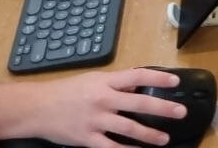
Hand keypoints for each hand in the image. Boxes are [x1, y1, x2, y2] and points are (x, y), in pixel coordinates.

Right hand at [0, 67, 190, 147]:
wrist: (37, 108)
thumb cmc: (65, 92)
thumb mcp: (91, 80)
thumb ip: (115, 84)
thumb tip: (137, 86)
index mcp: (105, 82)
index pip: (137, 76)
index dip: (157, 77)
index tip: (175, 80)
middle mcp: (103, 99)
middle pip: (138, 103)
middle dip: (162, 108)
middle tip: (180, 112)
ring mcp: (96, 120)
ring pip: (129, 128)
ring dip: (149, 135)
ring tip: (164, 139)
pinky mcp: (87, 138)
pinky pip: (111, 147)